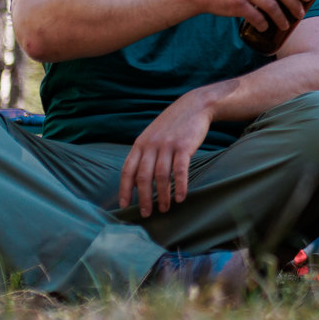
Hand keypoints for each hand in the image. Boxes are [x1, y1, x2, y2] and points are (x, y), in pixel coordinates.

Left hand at [118, 91, 214, 215]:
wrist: (194, 106)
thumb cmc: (172, 125)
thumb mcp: (152, 136)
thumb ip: (143, 155)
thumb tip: (135, 182)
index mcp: (140, 144)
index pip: (127, 170)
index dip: (124, 189)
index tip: (125, 206)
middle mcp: (151, 145)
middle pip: (143, 177)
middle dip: (144, 198)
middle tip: (146, 213)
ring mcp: (168, 145)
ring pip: (161, 176)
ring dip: (162, 195)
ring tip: (164, 208)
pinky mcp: (185, 146)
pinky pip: (180, 170)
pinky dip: (180, 186)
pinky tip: (180, 198)